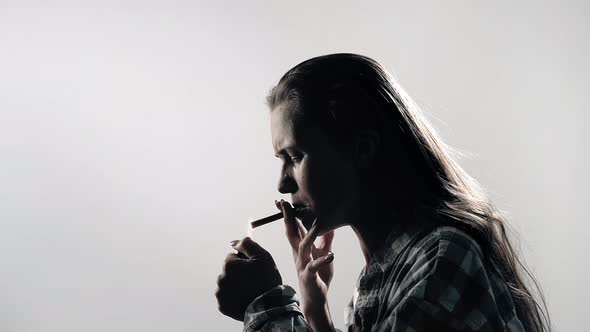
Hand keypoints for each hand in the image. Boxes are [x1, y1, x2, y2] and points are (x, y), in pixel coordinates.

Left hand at [215, 237, 281, 321]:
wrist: (269, 307)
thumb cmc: (267, 281)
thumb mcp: (262, 256)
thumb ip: (247, 244)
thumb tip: (233, 242)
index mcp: (228, 264)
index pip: (232, 257)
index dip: (244, 262)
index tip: (253, 269)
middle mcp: (221, 278)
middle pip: (229, 271)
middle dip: (238, 273)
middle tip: (253, 281)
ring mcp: (220, 293)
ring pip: (227, 284)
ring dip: (235, 285)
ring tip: (250, 291)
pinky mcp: (222, 306)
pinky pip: (227, 298)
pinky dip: (234, 298)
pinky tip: (245, 299)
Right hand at [277, 200, 335, 330]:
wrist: (316, 298)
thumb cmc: (318, 275)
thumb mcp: (323, 253)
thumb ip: (325, 239)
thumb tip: (329, 224)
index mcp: (301, 248)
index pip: (293, 227)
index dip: (288, 214)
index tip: (281, 201)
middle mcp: (299, 254)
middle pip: (291, 233)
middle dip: (287, 218)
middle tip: (283, 204)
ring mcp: (302, 264)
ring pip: (302, 247)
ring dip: (308, 236)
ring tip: (315, 225)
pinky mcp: (309, 275)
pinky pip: (315, 266)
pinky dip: (323, 260)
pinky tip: (331, 256)